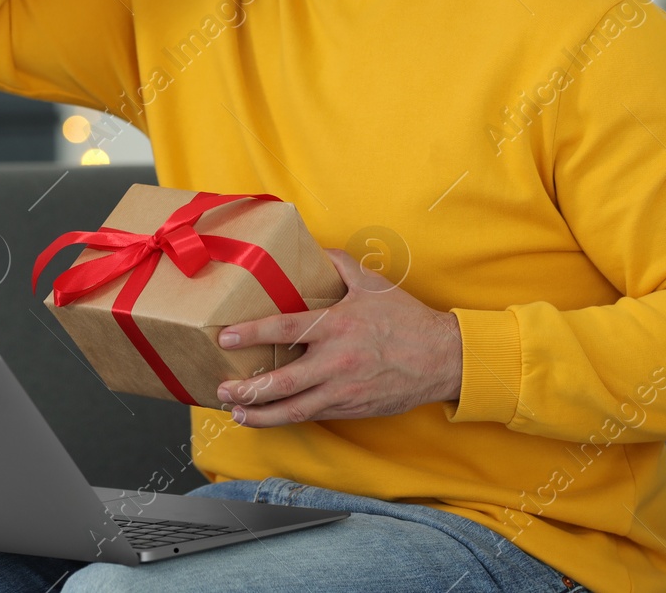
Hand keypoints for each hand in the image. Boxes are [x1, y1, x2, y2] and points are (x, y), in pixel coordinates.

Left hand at [215, 249, 461, 426]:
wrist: (442, 358)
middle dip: (247, 388)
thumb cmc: (406, 319)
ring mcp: (344, 390)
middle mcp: (336, 362)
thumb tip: (317, 248)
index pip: (285, 329)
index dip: (252, 333)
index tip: (227, 337)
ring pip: (294, 409)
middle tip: (222, 387)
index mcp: (337, 326)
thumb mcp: (373, 284)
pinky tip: (270, 416)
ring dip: (261, 414)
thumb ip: (341, 265)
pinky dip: (288, 417)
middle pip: (282, 382)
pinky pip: (314, 415)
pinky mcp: (352, 408)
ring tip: (237, 411)